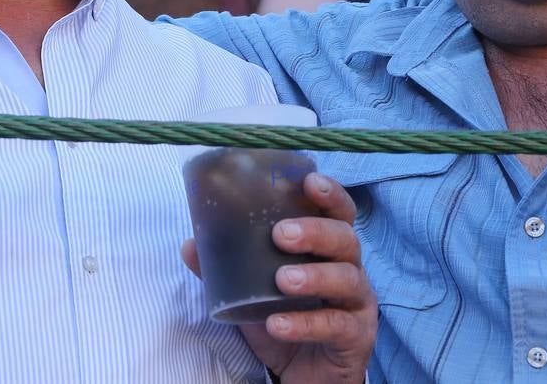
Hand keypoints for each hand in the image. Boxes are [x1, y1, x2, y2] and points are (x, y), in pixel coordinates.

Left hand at [182, 173, 375, 383]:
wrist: (304, 377)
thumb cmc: (284, 320)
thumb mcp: (252, 293)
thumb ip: (226, 269)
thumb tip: (190, 244)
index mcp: (328, 251)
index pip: (338, 213)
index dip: (330, 194)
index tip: (309, 182)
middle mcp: (349, 270)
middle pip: (346, 239)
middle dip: (316, 232)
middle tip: (281, 234)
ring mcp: (357, 303)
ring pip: (347, 279)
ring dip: (313, 276)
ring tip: (282, 280)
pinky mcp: (356, 337)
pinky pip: (336, 325)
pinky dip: (306, 324)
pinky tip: (278, 324)